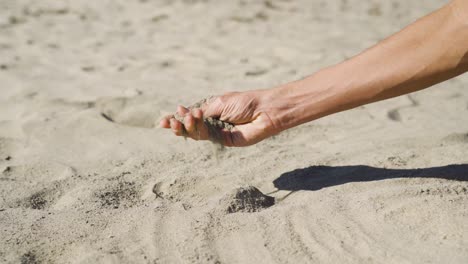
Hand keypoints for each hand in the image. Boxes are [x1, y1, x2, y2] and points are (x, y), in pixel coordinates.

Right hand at [159, 90, 279, 146]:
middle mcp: (212, 122)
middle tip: (168, 122)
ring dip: (186, 126)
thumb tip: (185, 114)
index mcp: (211, 111)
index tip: (162, 120)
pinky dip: (198, 129)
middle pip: (190, 128)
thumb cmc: (245, 102)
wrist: (264, 111)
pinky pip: (207, 137)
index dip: (176, 119)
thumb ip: (202, 111)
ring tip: (183, 118)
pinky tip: (193, 118)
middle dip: (177, 125)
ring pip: (196, 134)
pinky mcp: (224, 141)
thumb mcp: (219, 103)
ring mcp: (218, 132)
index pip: (189, 117)